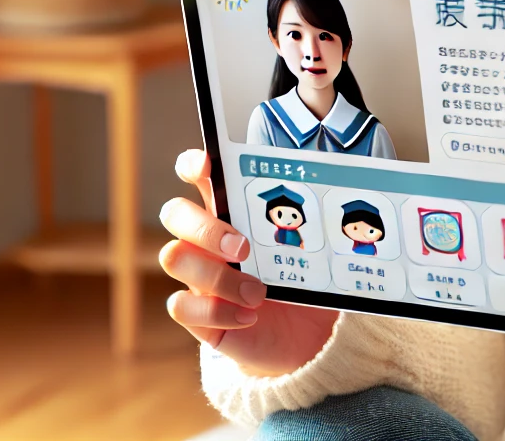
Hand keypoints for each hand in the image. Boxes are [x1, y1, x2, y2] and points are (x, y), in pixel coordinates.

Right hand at [160, 148, 338, 375]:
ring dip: (217, 276)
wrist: (306, 338)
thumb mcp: (309, 250)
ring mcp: (197, 276)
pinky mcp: (197, 314)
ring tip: (257, 292)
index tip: (205, 165)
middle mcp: (207, 241)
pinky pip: (181, 307)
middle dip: (204, 227)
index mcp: (232, 213)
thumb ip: (306, 224)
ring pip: (173, 258)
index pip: (197, 176)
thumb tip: (331, 191)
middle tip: (243, 247)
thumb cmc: (305, 283)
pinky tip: (250, 317)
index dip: (193, 165)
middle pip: (175, 213)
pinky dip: (217, 312)